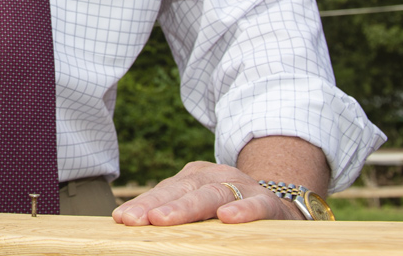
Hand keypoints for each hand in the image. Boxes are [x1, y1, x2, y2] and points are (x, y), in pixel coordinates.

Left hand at [112, 161, 303, 225]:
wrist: (280, 207)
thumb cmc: (229, 211)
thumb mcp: (200, 210)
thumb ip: (175, 216)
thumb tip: (136, 227)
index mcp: (193, 178)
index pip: (164, 191)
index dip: (142, 204)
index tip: (121, 219)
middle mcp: (214, 176)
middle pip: (181, 190)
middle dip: (155, 205)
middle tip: (135, 220)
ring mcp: (241, 186)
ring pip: (211, 194)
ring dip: (187, 207)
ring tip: (163, 220)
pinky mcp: (268, 202)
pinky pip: (255, 204)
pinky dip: (242, 209)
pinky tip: (227, 217)